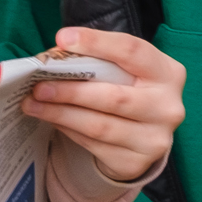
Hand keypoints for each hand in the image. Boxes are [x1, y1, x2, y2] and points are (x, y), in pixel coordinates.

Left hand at [23, 27, 186, 189]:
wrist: (145, 136)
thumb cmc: (130, 91)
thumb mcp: (125, 71)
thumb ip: (98, 61)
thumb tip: (53, 57)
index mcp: (167, 73)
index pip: (132, 51)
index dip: (96, 43)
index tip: (63, 39)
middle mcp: (167, 107)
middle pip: (113, 97)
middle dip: (71, 90)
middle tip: (38, 86)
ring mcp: (154, 139)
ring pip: (99, 126)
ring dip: (61, 114)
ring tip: (33, 105)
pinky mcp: (135, 162)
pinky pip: (93, 144)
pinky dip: (68, 130)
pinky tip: (52, 119)